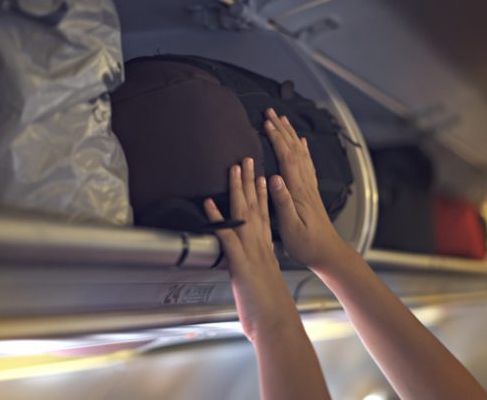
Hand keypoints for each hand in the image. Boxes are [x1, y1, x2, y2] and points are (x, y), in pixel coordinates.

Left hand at [204, 157, 301, 341]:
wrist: (276, 325)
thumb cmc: (269, 313)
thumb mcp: (262, 288)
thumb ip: (256, 276)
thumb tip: (253, 275)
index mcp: (266, 253)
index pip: (265, 217)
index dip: (263, 196)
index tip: (262, 178)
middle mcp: (260, 248)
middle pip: (255, 208)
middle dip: (250, 182)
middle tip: (247, 160)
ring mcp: (251, 254)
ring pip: (244, 215)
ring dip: (237, 190)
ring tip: (233, 169)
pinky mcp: (241, 264)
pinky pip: (227, 236)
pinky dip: (218, 218)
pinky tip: (209, 204)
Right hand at [263, 108, 353, 271]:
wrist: (328, 253)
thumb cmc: (307, 244)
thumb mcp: (290, 227)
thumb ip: (282, 202)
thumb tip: (274, 178)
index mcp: (298, 191)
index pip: (286, 158)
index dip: (276, 138)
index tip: (266, 122)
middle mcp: (305, 185)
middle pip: (294, 150)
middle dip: (282, 129)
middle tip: (271, 112)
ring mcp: (310, 187)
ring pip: (301, 153)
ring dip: (291, 135)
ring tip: (284, 120)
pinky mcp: (311, 192)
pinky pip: (307, 164)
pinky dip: (303, 149)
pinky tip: (302, 143)